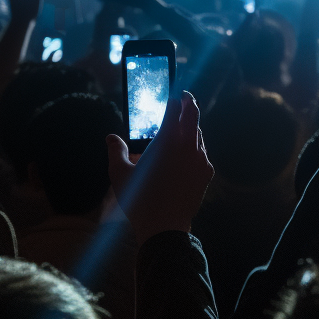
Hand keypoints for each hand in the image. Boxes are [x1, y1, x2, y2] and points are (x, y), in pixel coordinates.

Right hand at [106, 92, 213, 246]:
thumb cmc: (139, 199)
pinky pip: (202, 152)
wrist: (165, 226)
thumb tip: (111, 137)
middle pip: (193, 115)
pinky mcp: (207, 171)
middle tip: (185, 97)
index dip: (174, 98)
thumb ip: (116, 151)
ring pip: (198, 134)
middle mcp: (188, 145)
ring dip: (191, 127)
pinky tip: (187, 153)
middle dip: (189, 103)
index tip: (174, 93)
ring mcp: (201, 158)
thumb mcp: (120, 174)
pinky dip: (195, 147)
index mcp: (167, 141)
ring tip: (183, 127)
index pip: (174, 109)